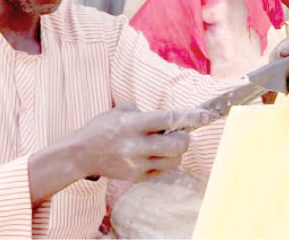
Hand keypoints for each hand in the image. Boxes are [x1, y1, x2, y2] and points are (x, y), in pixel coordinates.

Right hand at [75, 102, 211, 180]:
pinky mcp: (136, 176)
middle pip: (177, 145)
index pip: (168, 119)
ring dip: (177, 151)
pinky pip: (163, 171)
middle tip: (182, 133)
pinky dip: (167, 162)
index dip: (190, 117)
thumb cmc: (101, 128)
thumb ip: (143, 112)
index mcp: (133, 124)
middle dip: (185, 137)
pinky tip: (158, 154)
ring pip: (173, 160)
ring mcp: (137, 163)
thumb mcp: (119, 112)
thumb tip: (168, 116)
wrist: (81, 154)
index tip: (206, 115)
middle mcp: (136, 145)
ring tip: (168, 144)